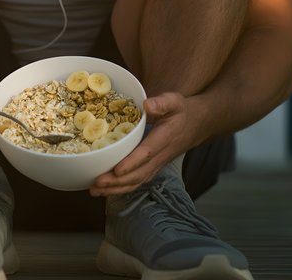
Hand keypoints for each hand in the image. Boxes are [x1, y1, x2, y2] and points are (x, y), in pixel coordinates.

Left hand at [89, 91, 206, 196]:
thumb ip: (161, 103)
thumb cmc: (181, 112)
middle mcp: (160, 156)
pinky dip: (122, 188)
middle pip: (139, 173)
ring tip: (96, 190)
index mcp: (164, 139)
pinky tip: (106, 189)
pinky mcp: (153, 167)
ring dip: (117, 188)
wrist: (195, 125)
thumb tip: (147, 105)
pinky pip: (138, 181)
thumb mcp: (174, 101)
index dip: (132, 163)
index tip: (116, 170)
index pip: (147, 153)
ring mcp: (157, 164)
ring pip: (137, 181)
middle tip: (97, 183)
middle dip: (118, 181)